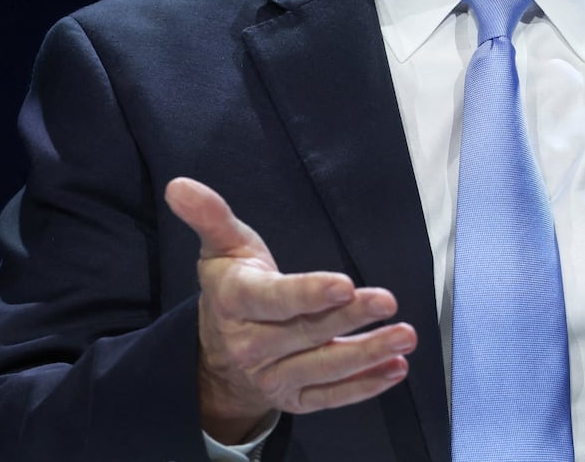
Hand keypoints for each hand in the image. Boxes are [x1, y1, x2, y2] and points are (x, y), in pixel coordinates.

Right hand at [164, 177, 416, 443]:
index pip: (273, 299)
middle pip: (306, 333)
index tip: (344, 284)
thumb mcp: (221, 247)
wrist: (217, 352)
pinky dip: (364, 386)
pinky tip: (395, 369)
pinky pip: (330, 397)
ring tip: (404, 336)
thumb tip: (179, 185)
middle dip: (349, 318)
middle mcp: (251, 345)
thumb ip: (210, 216)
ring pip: (323, 367)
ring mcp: (272, 376)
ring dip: (367, 354)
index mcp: (236, 301)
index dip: (308, 294)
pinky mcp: (293, 399)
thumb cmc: (233, 286)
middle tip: (387, 301)